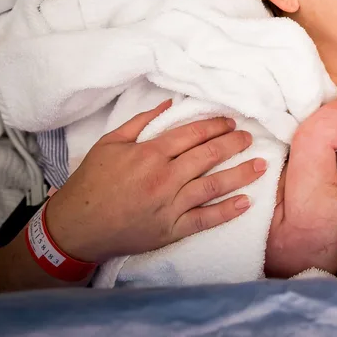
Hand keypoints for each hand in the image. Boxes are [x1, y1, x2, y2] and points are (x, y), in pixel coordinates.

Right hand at [44, 101, 265, 262]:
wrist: (75, 227)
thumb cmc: (91, 183)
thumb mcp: (109, 143)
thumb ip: (140, 122)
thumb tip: (168, 105)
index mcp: (149, 154)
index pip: (192, 134)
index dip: (215, 126)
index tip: (230, 122)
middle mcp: (163, 178)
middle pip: (208, 156)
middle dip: (233, 144)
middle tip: (249, 138)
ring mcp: (169, 206)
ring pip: (213, 186)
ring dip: (240, 174)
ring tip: (261, 165)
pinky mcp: (170, 230)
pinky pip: (204, 220)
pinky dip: (227, 212)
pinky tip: (246, 202)